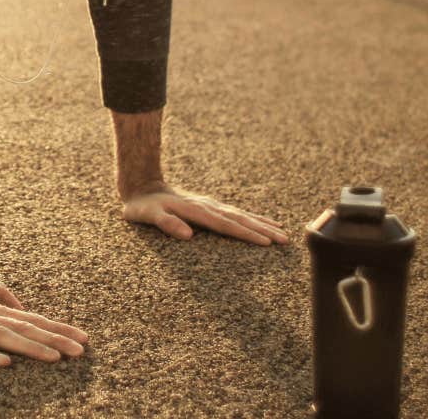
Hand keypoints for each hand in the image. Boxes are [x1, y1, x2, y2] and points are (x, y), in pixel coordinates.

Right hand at [0, 275, 88, 366]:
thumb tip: (19, 304)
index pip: (30, 317)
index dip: (57, 328)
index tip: (83, 338)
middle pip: (24, 327)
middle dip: (55, 338)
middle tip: (82, 349)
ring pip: (3, 336)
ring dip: (31, 347)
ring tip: (56, 357)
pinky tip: (4, 363)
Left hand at [119, 182, 291, 245]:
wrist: (142, 185)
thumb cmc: (142, 206)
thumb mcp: (147, 216)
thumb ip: (166, 223)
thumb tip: (188, 236)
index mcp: (196, 211)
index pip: (226, 225)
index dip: (246, 234)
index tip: (266, 242)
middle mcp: (207, 206)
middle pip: (240, 219)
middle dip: (263, 230)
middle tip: (285, 240)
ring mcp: (210, 205)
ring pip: (242, 215)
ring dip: (262, 224)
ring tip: (283, 232)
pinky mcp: (210, 206)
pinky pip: (236, 213)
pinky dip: (253, 218)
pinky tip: (265, 222)